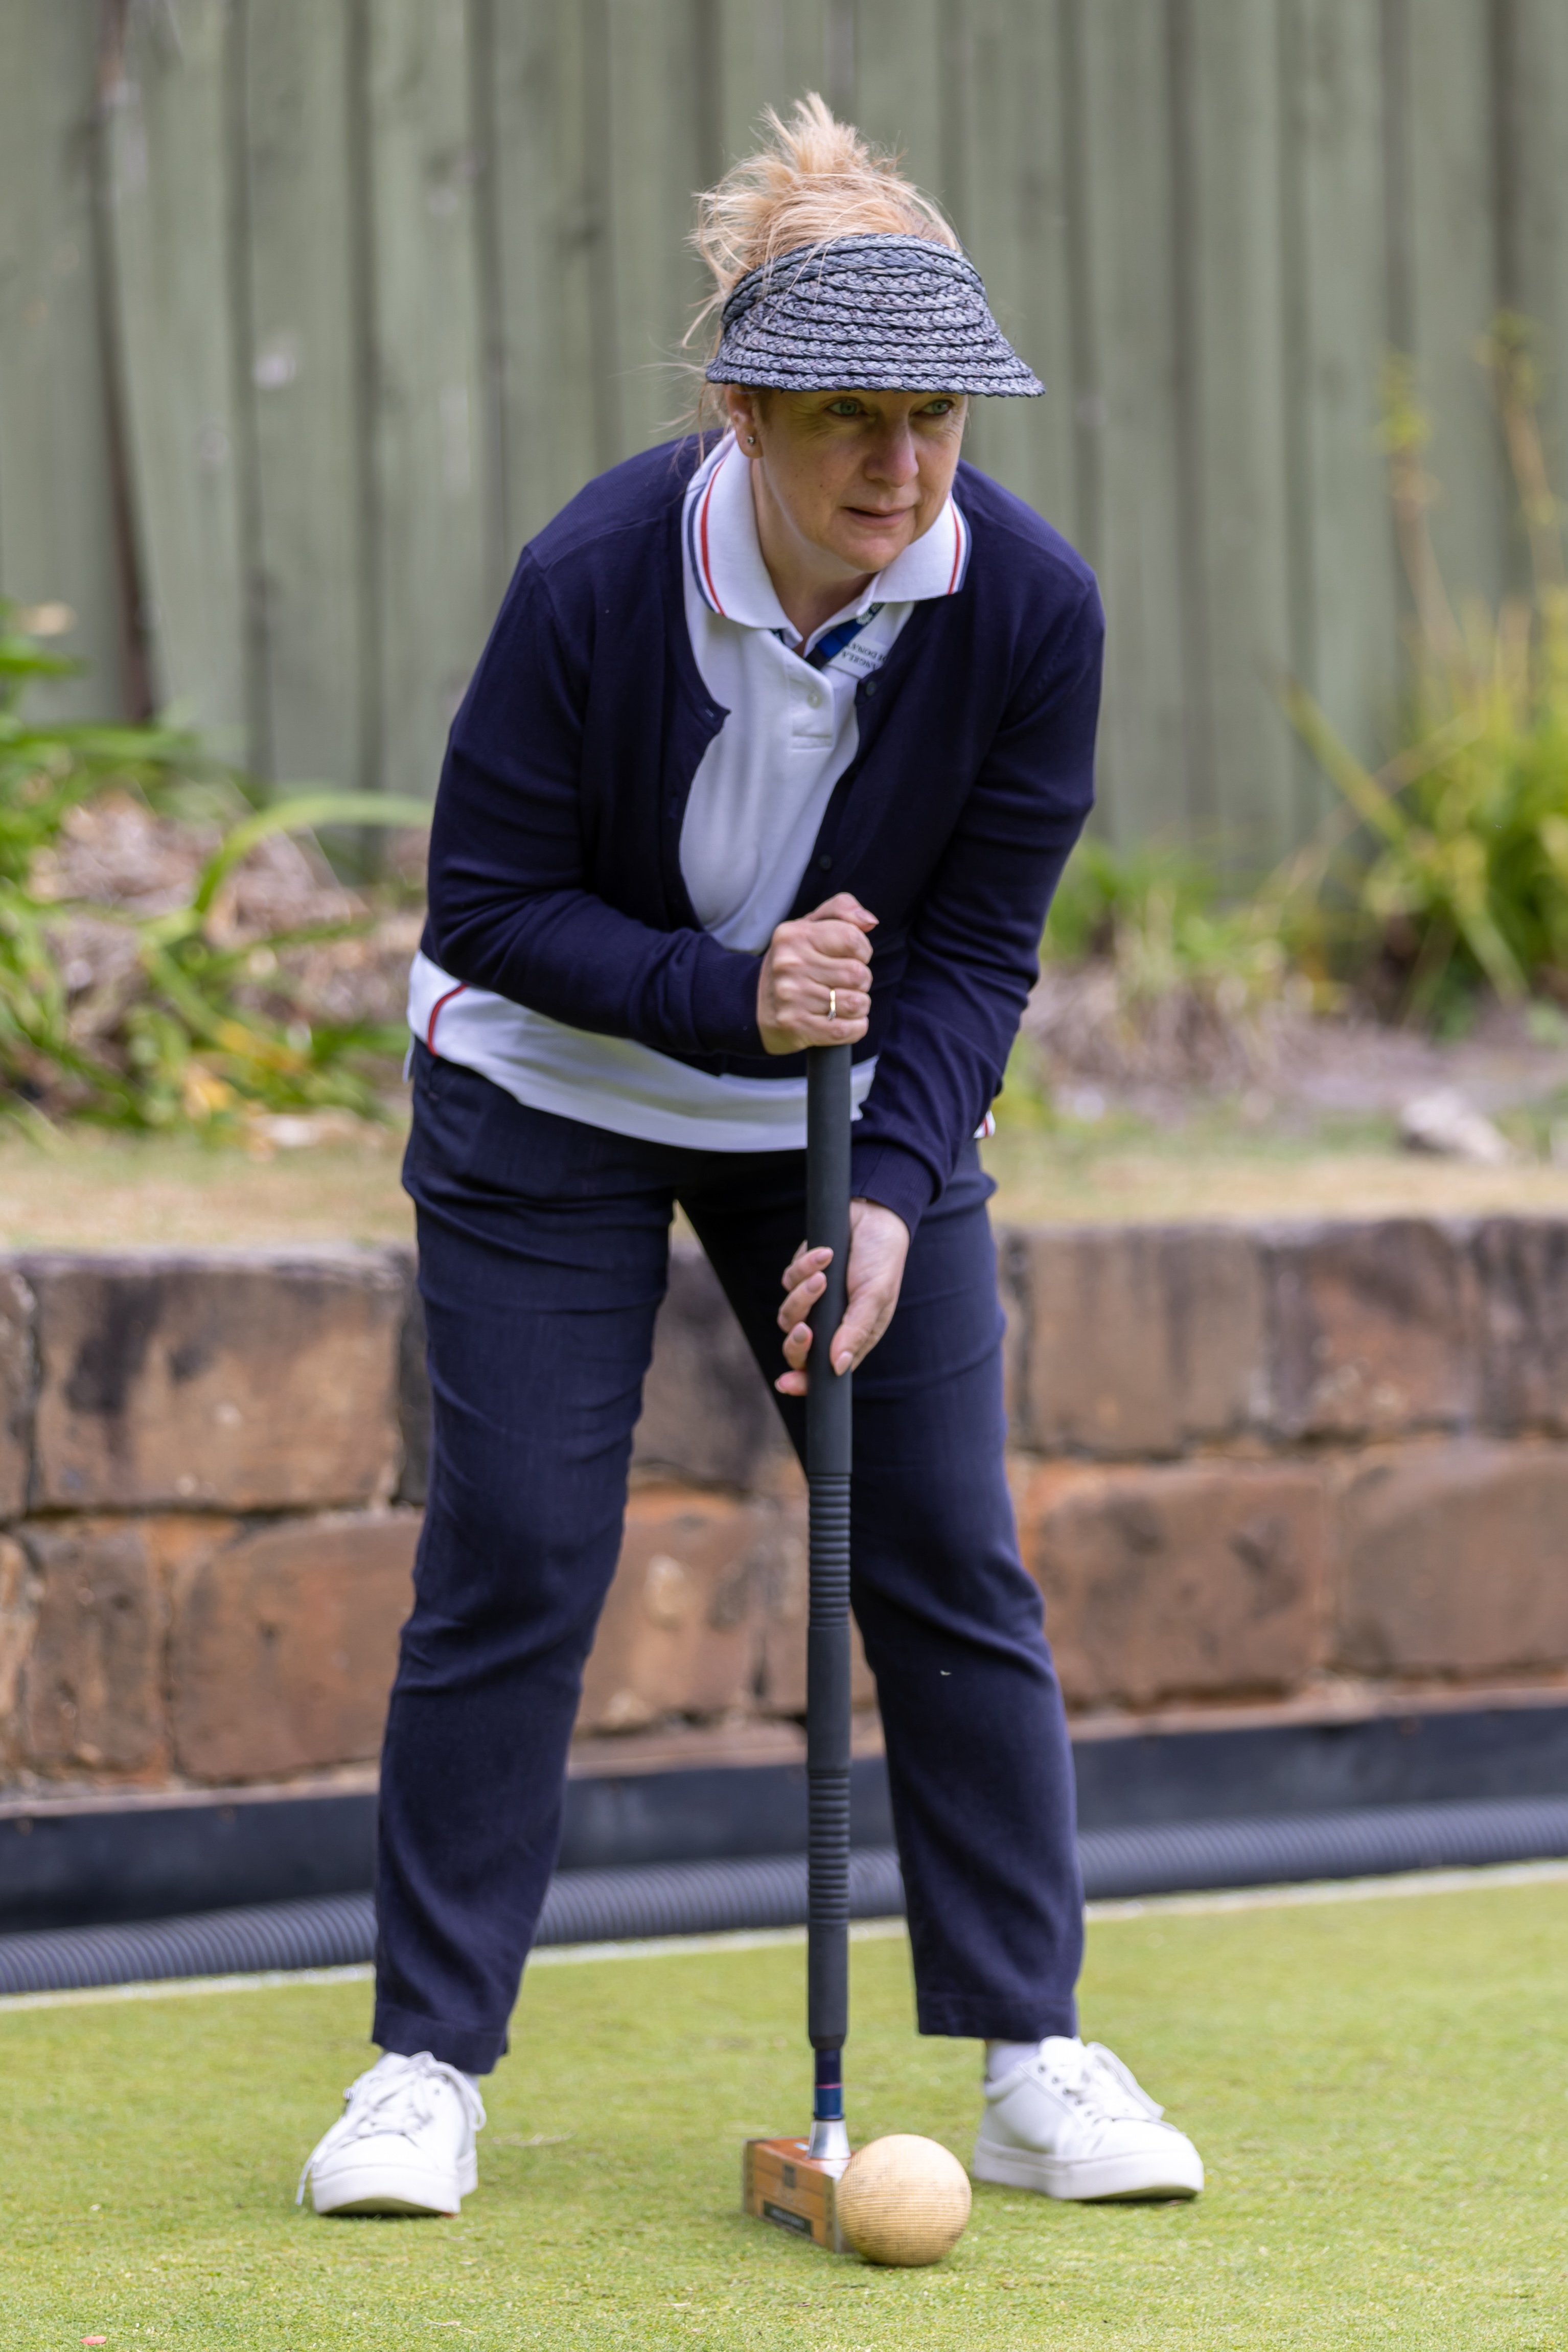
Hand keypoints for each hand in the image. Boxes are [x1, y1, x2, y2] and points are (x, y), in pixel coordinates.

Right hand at [757, 893, 875, 1054]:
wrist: (753, 1005)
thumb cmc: (793, 962)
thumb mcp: (809, 927)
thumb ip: (841, 910)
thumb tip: (870, 922)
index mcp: (794, 935)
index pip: (852, 939)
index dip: (862, 951)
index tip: (851, 957)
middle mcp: (789, 965)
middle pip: (858, 974)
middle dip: (861, 981)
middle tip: (843, 983)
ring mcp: (791, 997)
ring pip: (857, 1003)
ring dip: (859, 1006)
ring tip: (841, 1002)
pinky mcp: (796, 1026)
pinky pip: (848, 1030)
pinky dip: (854, 1027)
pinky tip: (840, 1021)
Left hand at [775, 1199, 910, 1393]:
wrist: (874, 1214)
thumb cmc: (882, 1259)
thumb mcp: (875, 1296)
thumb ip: (855, 1331)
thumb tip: (838, 1367)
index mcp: (851, 1336)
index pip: (823, 1369)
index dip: (803, 1381)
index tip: (787, 1385)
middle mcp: (830, 1323)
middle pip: (798, 1349)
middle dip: (796, 1344)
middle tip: (804, 1330)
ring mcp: (814, 1300)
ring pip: (788, 1315)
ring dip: (803, 1297)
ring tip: (825, 1275)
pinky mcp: (801, 1275)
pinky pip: (789, 1281)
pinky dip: (805, 1268)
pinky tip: (827, 1253)